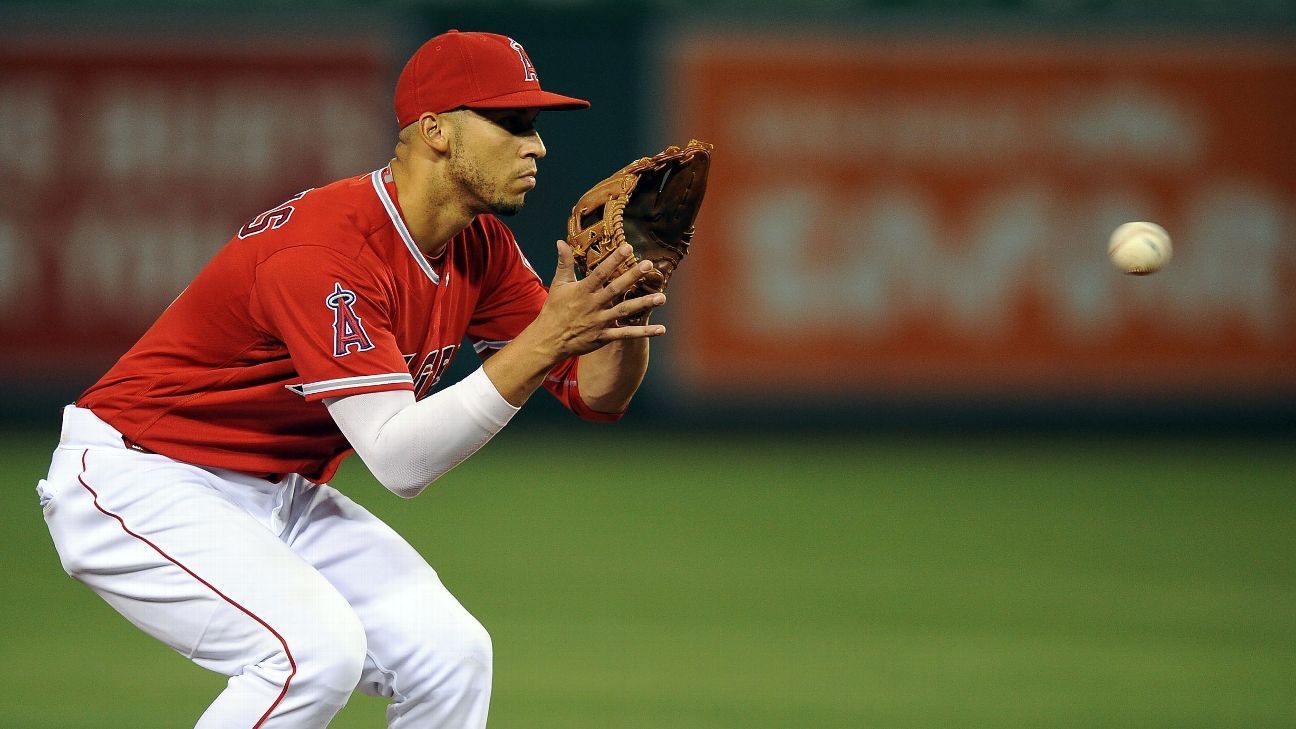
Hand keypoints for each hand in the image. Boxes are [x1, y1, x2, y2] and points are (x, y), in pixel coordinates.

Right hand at [534, 240, 666, 359]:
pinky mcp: (604, 336)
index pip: (600, 272)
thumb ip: (564, 263)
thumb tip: (561, 241)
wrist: (548, 340)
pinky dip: (643, 332)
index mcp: (583, 290)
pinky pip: (626, 334)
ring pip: (624, 311)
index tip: (628, 246)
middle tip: (648, 265)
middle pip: (616, 289)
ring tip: (662, 298)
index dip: (614, 259)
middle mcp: (593, 305)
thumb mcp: (559, 284)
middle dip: (632, 277)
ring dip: (643, 304)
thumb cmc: (554, 310)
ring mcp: (599, 322)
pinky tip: (661, 330)